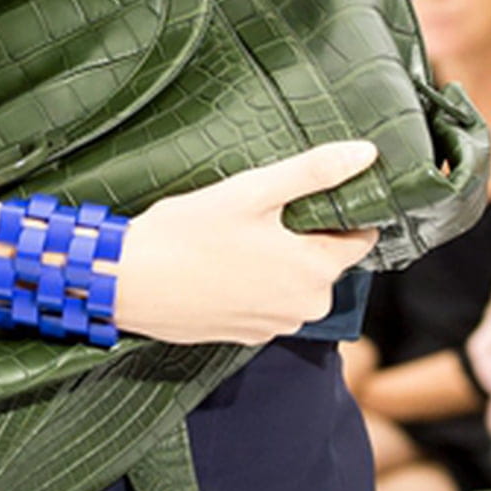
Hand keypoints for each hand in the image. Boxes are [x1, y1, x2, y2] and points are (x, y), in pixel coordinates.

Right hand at [115, 140, 378, 344]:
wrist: (125, 283)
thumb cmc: (184, 235)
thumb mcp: (252, 191)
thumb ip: (313, 172)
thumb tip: (365, 154)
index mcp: (314, 270)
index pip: (359, 238)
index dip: (341, 211)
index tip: (313, 194)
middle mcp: (304, 306)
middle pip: (325, 261)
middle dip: (304, 236)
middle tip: (261, 211)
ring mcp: (274, 325)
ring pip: (295, 283)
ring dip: (278, 260)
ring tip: (236, 236)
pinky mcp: (246, 335)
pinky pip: (267, 302)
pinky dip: (253, 283)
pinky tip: (222, 264)